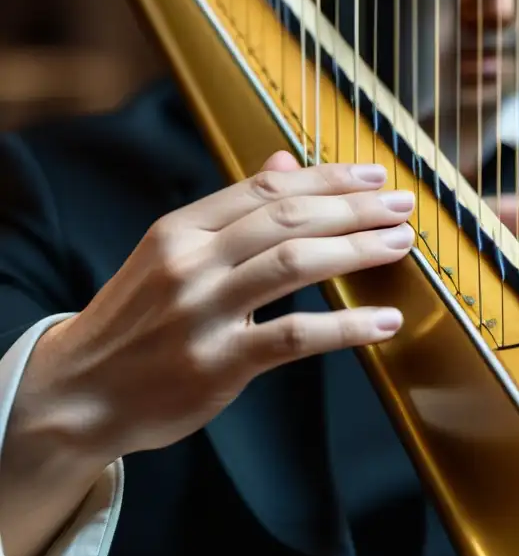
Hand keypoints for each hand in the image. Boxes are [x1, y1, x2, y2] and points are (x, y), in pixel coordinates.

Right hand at [16, 151, 415, 460]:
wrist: (78, 392)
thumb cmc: (137, 322)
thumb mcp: (171, 256)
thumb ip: (231, 212)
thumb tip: (284, 162)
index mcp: (181, 229)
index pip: (268, 189)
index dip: (329, 179)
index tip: (374, 176)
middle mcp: (191, 262)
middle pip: (289, 219)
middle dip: (355, 208)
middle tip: (402, 206)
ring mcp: (203, 312)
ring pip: (295, 264)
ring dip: (357, 250)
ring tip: (400, 245)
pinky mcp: (218, 362)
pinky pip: (294, 335)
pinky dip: (346, 326)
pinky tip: (384, 321)